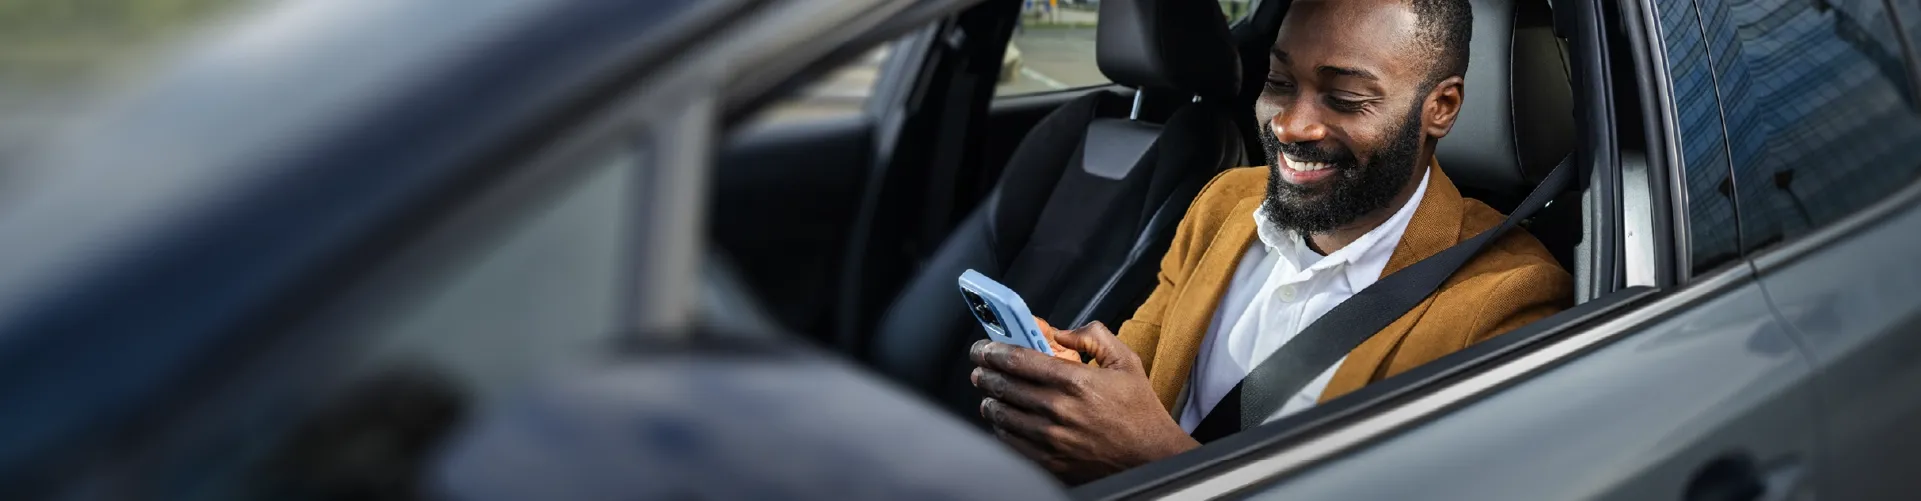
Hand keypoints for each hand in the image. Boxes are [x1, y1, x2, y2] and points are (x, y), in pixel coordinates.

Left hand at [970, 321, 1198, 483]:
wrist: (1151, 457)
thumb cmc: (1139, 411)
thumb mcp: (1125, 361)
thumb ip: (1093, 337)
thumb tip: (1060, 332)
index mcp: (1075, 381)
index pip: (1019, 360)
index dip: (994, 350)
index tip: (984, 347)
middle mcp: (1058, 410)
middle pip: (1005, 386)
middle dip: (986, 372)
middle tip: (980, 366)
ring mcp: (1051, 438)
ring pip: (1003, 414)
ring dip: (990, 399)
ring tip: (988, 391)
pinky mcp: (1049, 460)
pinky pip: (1011, 441)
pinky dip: (1000, 427)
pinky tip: (1001, 419)